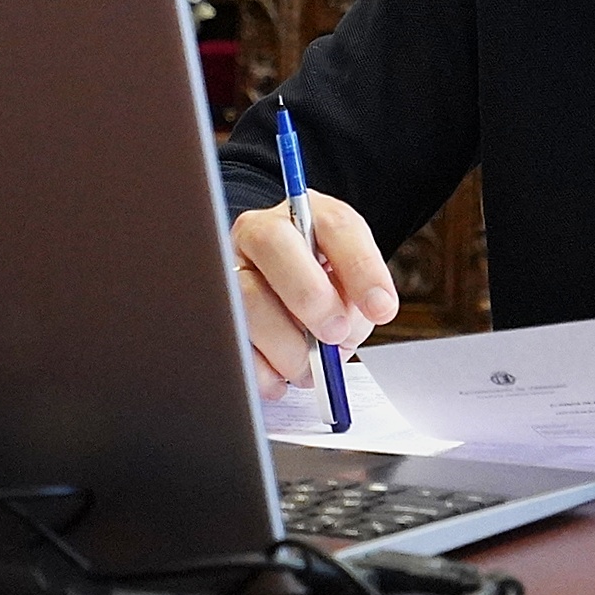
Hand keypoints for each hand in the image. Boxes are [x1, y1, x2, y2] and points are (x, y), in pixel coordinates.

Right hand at [229, 189, 398, 398]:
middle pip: (273, 244)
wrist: (284, 290)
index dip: (360, 267)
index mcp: (308, 214)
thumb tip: (343, 330)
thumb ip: (355, 299)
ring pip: (245, 297)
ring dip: (285, 342)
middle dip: (309, 295)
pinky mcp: (214, 309)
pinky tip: (281, 379)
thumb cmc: (322, 282)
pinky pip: (229, 338)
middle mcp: (261, 232)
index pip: (335, 225)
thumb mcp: (349, 281)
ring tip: (309, 367)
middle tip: (335, 333)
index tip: (380, 308)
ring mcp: (232, 268)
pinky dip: (259, 368)